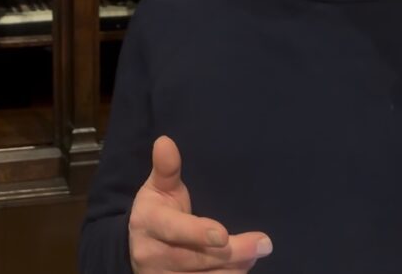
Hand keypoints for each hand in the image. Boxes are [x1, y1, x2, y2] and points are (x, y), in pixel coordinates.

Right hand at [128, 136, 272, 272]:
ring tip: (255, 253)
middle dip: (233, 252)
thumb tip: (166, 141)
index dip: (198, 233)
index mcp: (148, 223)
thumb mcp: (159, 188)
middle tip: (264, 243)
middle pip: (197, 258)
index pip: (173, 229)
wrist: (137, 247)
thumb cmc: (157, 211)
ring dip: (236, 268)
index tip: (223, 234)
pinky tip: (243, 266)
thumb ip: (167, 168)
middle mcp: (152, 255)